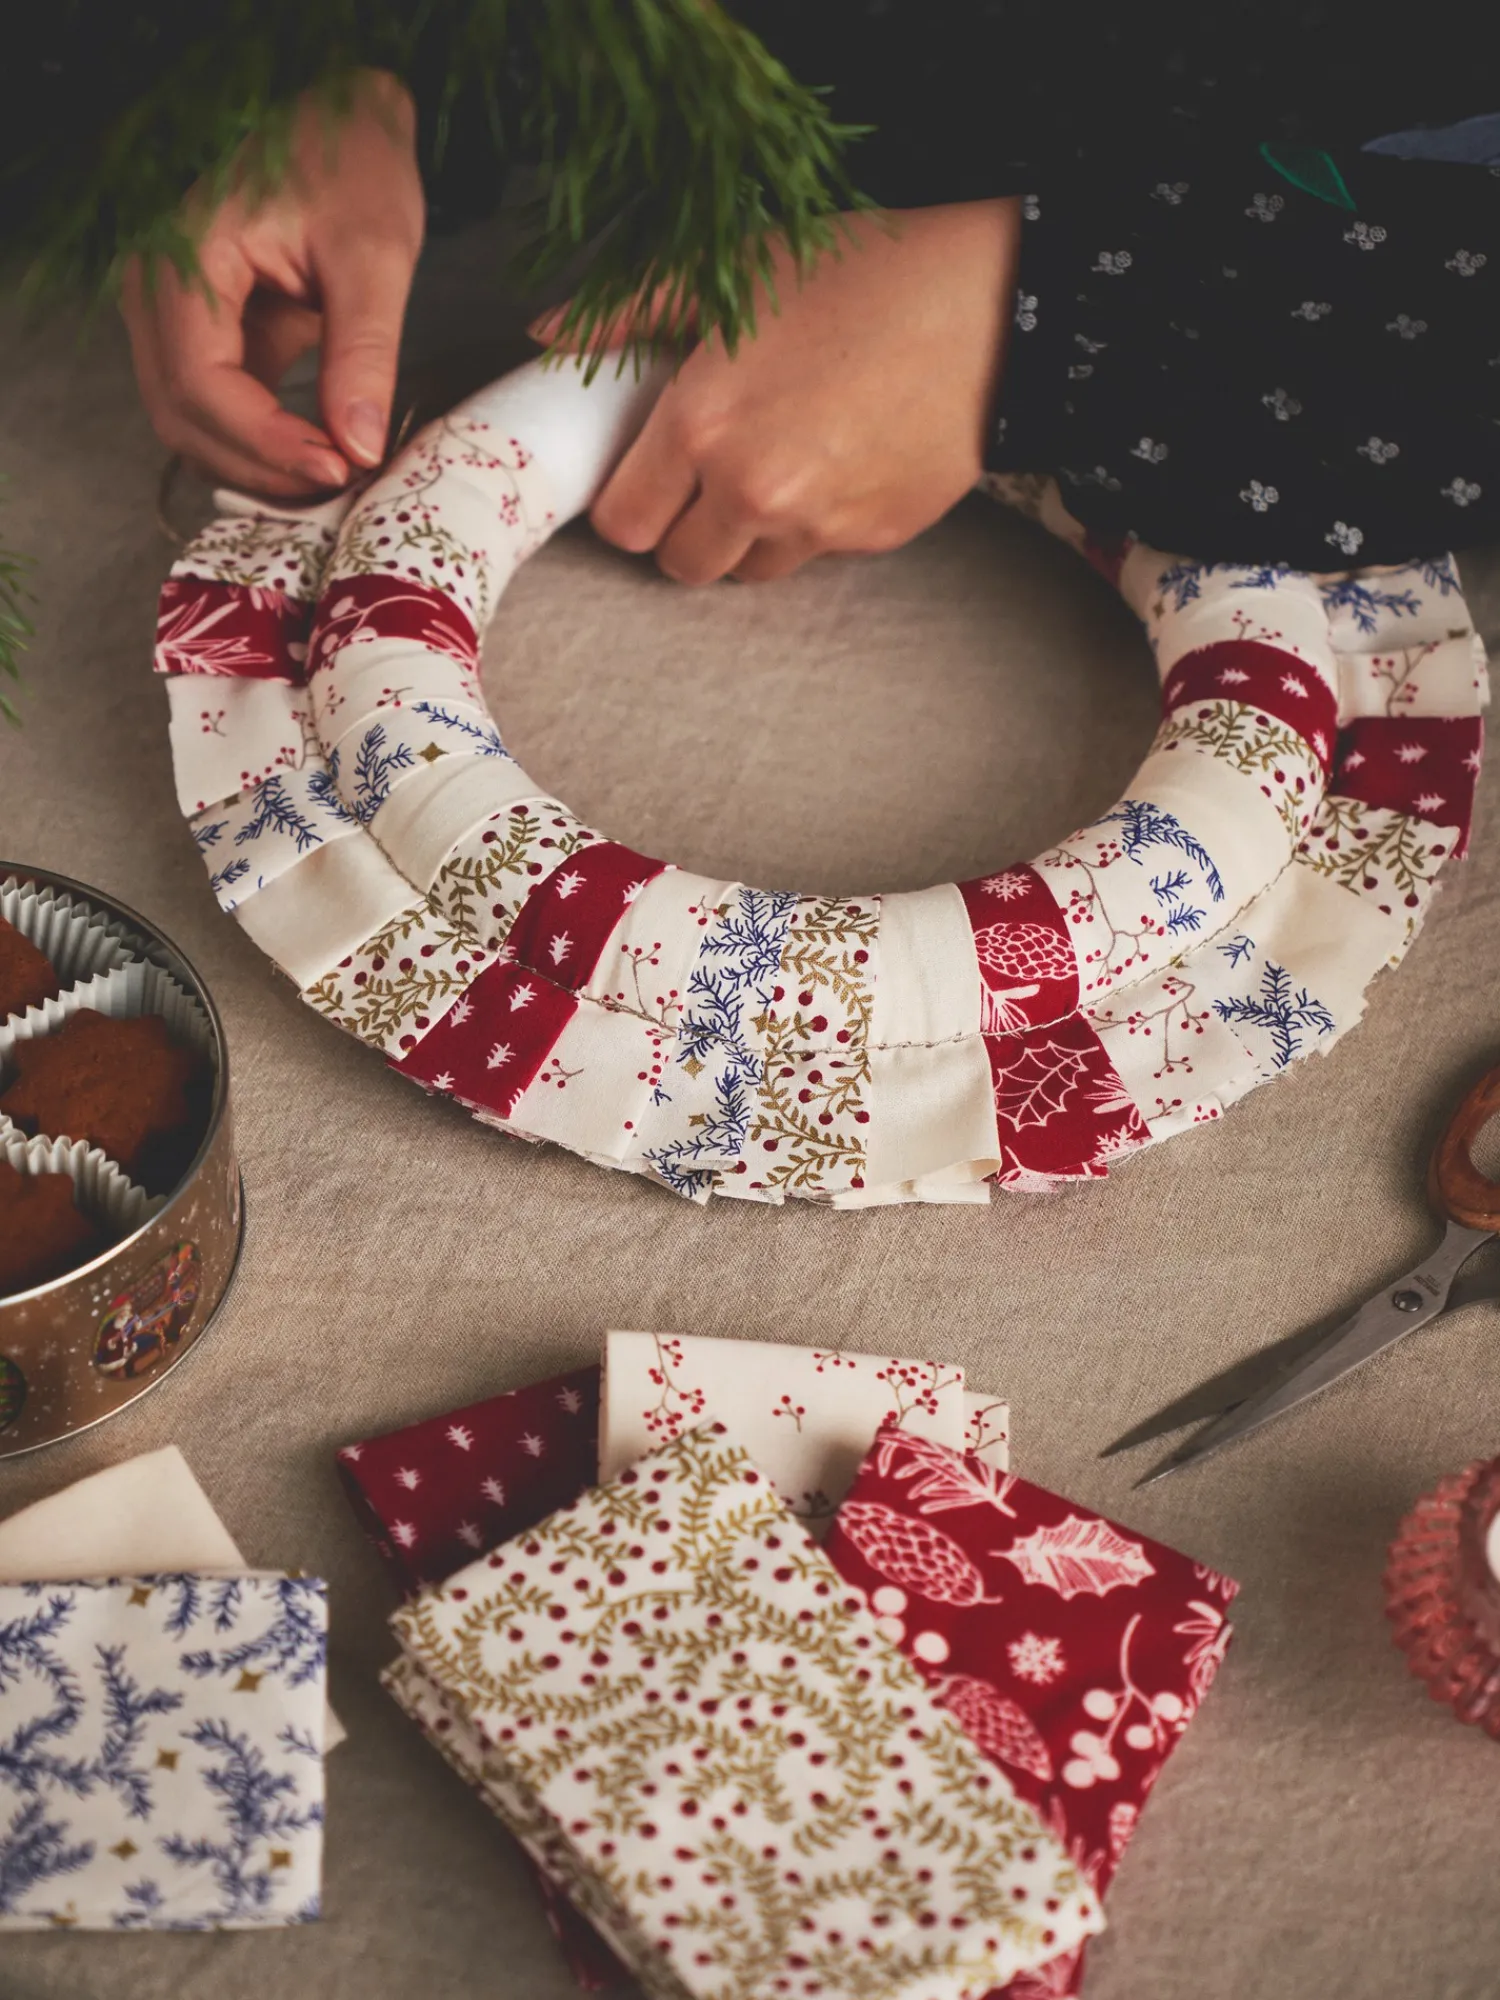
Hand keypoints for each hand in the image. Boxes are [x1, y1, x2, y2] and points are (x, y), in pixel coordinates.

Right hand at [120, 69, 423, 497]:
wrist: (342, 122)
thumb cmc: (352, 165)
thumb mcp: (375, 254)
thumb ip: (364, 352)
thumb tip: (358, 447)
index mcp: (185, 257)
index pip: (199, 384)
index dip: (264, 442)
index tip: (337, 468)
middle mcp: (158, 290)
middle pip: (182, 418)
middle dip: (261, 465)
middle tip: (343, 480)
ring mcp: (171, 316)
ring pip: (192, 426)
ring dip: (258, 464)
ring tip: (336, 471)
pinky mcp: (202, 336)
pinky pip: (216, 411)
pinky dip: (263, 444)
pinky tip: (320, 452)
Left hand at [534, 200, 1019, 582]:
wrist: (986, 297)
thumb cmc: (854, 270)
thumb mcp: (730, 273)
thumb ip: (629, 311)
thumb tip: (547, 334)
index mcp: (701, 426)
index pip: (624, 525)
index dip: (631, 503)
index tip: (648, 477)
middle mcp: (752, 491)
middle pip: (681, 566)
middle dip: (686, 529)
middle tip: (709, 475)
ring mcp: (818, 524)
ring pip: (750, 570)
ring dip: (749, 535)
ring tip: (778, 464)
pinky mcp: (874, 537)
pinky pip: (818, 554)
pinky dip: (817, 524)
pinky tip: (838, 459)